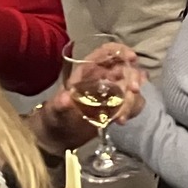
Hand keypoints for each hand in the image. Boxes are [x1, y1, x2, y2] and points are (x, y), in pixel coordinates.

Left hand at [29, 48, 146, 148]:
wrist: (58, 136)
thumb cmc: (54, 116)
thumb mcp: (54, 109)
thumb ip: (60, 103)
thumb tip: (65, 98)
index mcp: (88, 70)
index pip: (108, 52)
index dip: (121, 51)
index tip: (132, 58)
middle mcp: (103, 77)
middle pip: (126, 68)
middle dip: (133, 77)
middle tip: (133, 90)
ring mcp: (113, 92)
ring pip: (131, 87)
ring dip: (131, 99)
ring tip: (120, 116)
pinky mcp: (118, 107)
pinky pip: (132, 104)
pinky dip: (131, 110)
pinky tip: (120, 121)